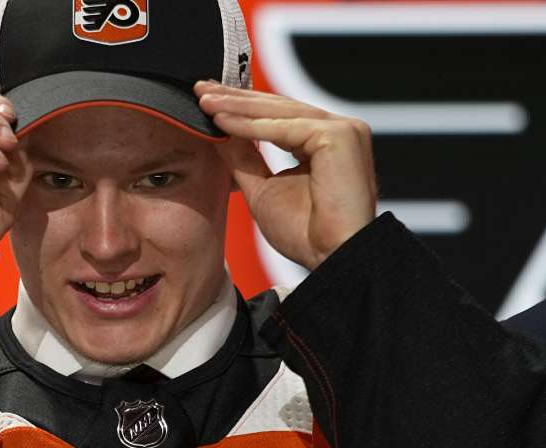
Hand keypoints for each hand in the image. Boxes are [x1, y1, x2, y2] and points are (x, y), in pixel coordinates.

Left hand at [195, 81, 377, 269]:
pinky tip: (222, 121)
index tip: (208, 102)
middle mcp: (339, 130)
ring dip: (239, 107)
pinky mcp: (341, 136)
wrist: (331, 258)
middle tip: (200, 90)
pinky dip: (252, 126)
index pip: (279, 116)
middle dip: (236, 99)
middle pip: (279, 108)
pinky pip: (286, 128)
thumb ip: (244, 159)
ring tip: (205, 102)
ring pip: (281, 112)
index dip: (242, 107)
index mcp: (325, 142)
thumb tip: (219, 131)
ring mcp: (344, 130)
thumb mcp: (263, 189)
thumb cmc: (306, 234)